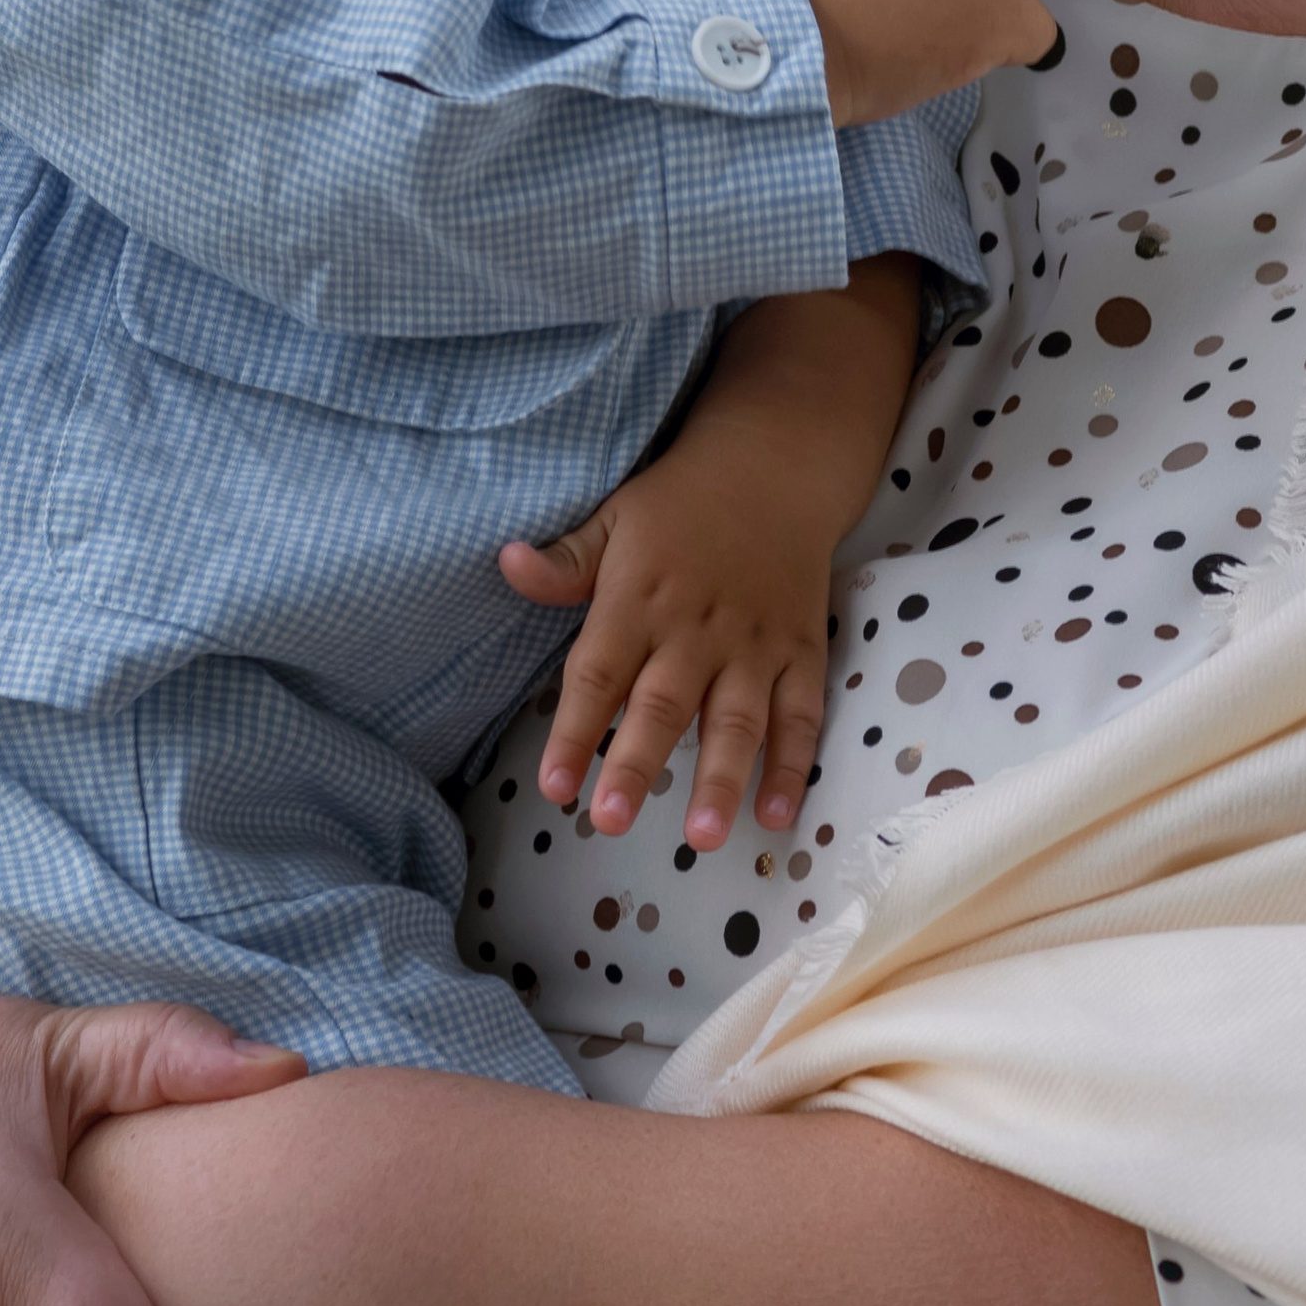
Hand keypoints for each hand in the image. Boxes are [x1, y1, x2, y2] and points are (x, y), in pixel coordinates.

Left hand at [500, 445, 828, 848]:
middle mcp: (696, 630)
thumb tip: (505, 565)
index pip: (598, 673)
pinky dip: (792, 766)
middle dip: (636, 765)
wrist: (775, 469)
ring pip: (735, 721)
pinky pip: (800, 715)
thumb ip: (565, 561)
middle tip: (610, 823)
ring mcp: (753, 645)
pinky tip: (778, 816)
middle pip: (662, 705)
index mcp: (640, 600)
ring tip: (701, 837)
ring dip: (719, 780)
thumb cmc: (681, 503)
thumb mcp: (614, 518)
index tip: (553, 786)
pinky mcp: (799, 653)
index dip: (573, 731)